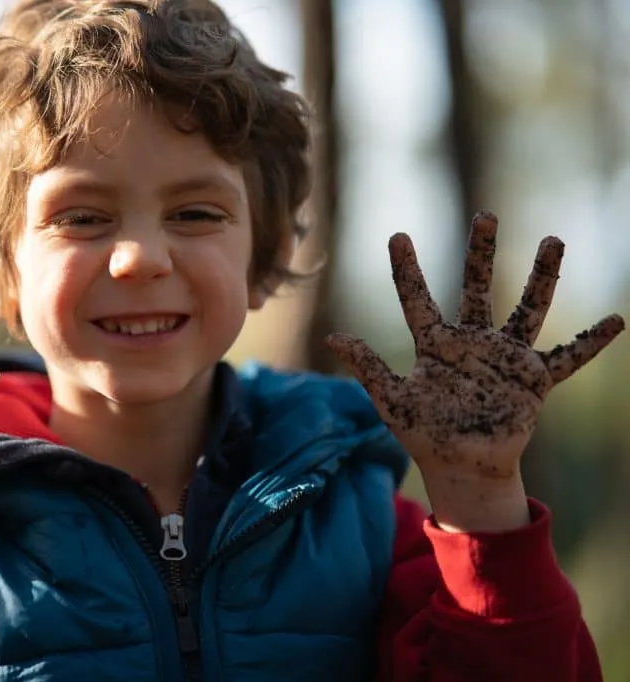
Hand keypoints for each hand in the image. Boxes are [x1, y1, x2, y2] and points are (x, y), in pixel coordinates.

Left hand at [326, 212, 623, 530]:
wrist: (460, 467)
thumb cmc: (423, 434)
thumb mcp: (391, 400)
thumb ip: (367, 367)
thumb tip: (333, 336)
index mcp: (435, 344)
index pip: (417, 299)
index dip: (407, 270)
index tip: (397, 235)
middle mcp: (472, 342)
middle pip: (477, 288)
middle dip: (481, 253)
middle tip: (486, 215)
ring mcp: (505, 358)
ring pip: (527, 309)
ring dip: (541, 277)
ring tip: (553, 240)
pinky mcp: (532, 381)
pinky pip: (567, 358)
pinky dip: (590, 342)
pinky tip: (616, 321)